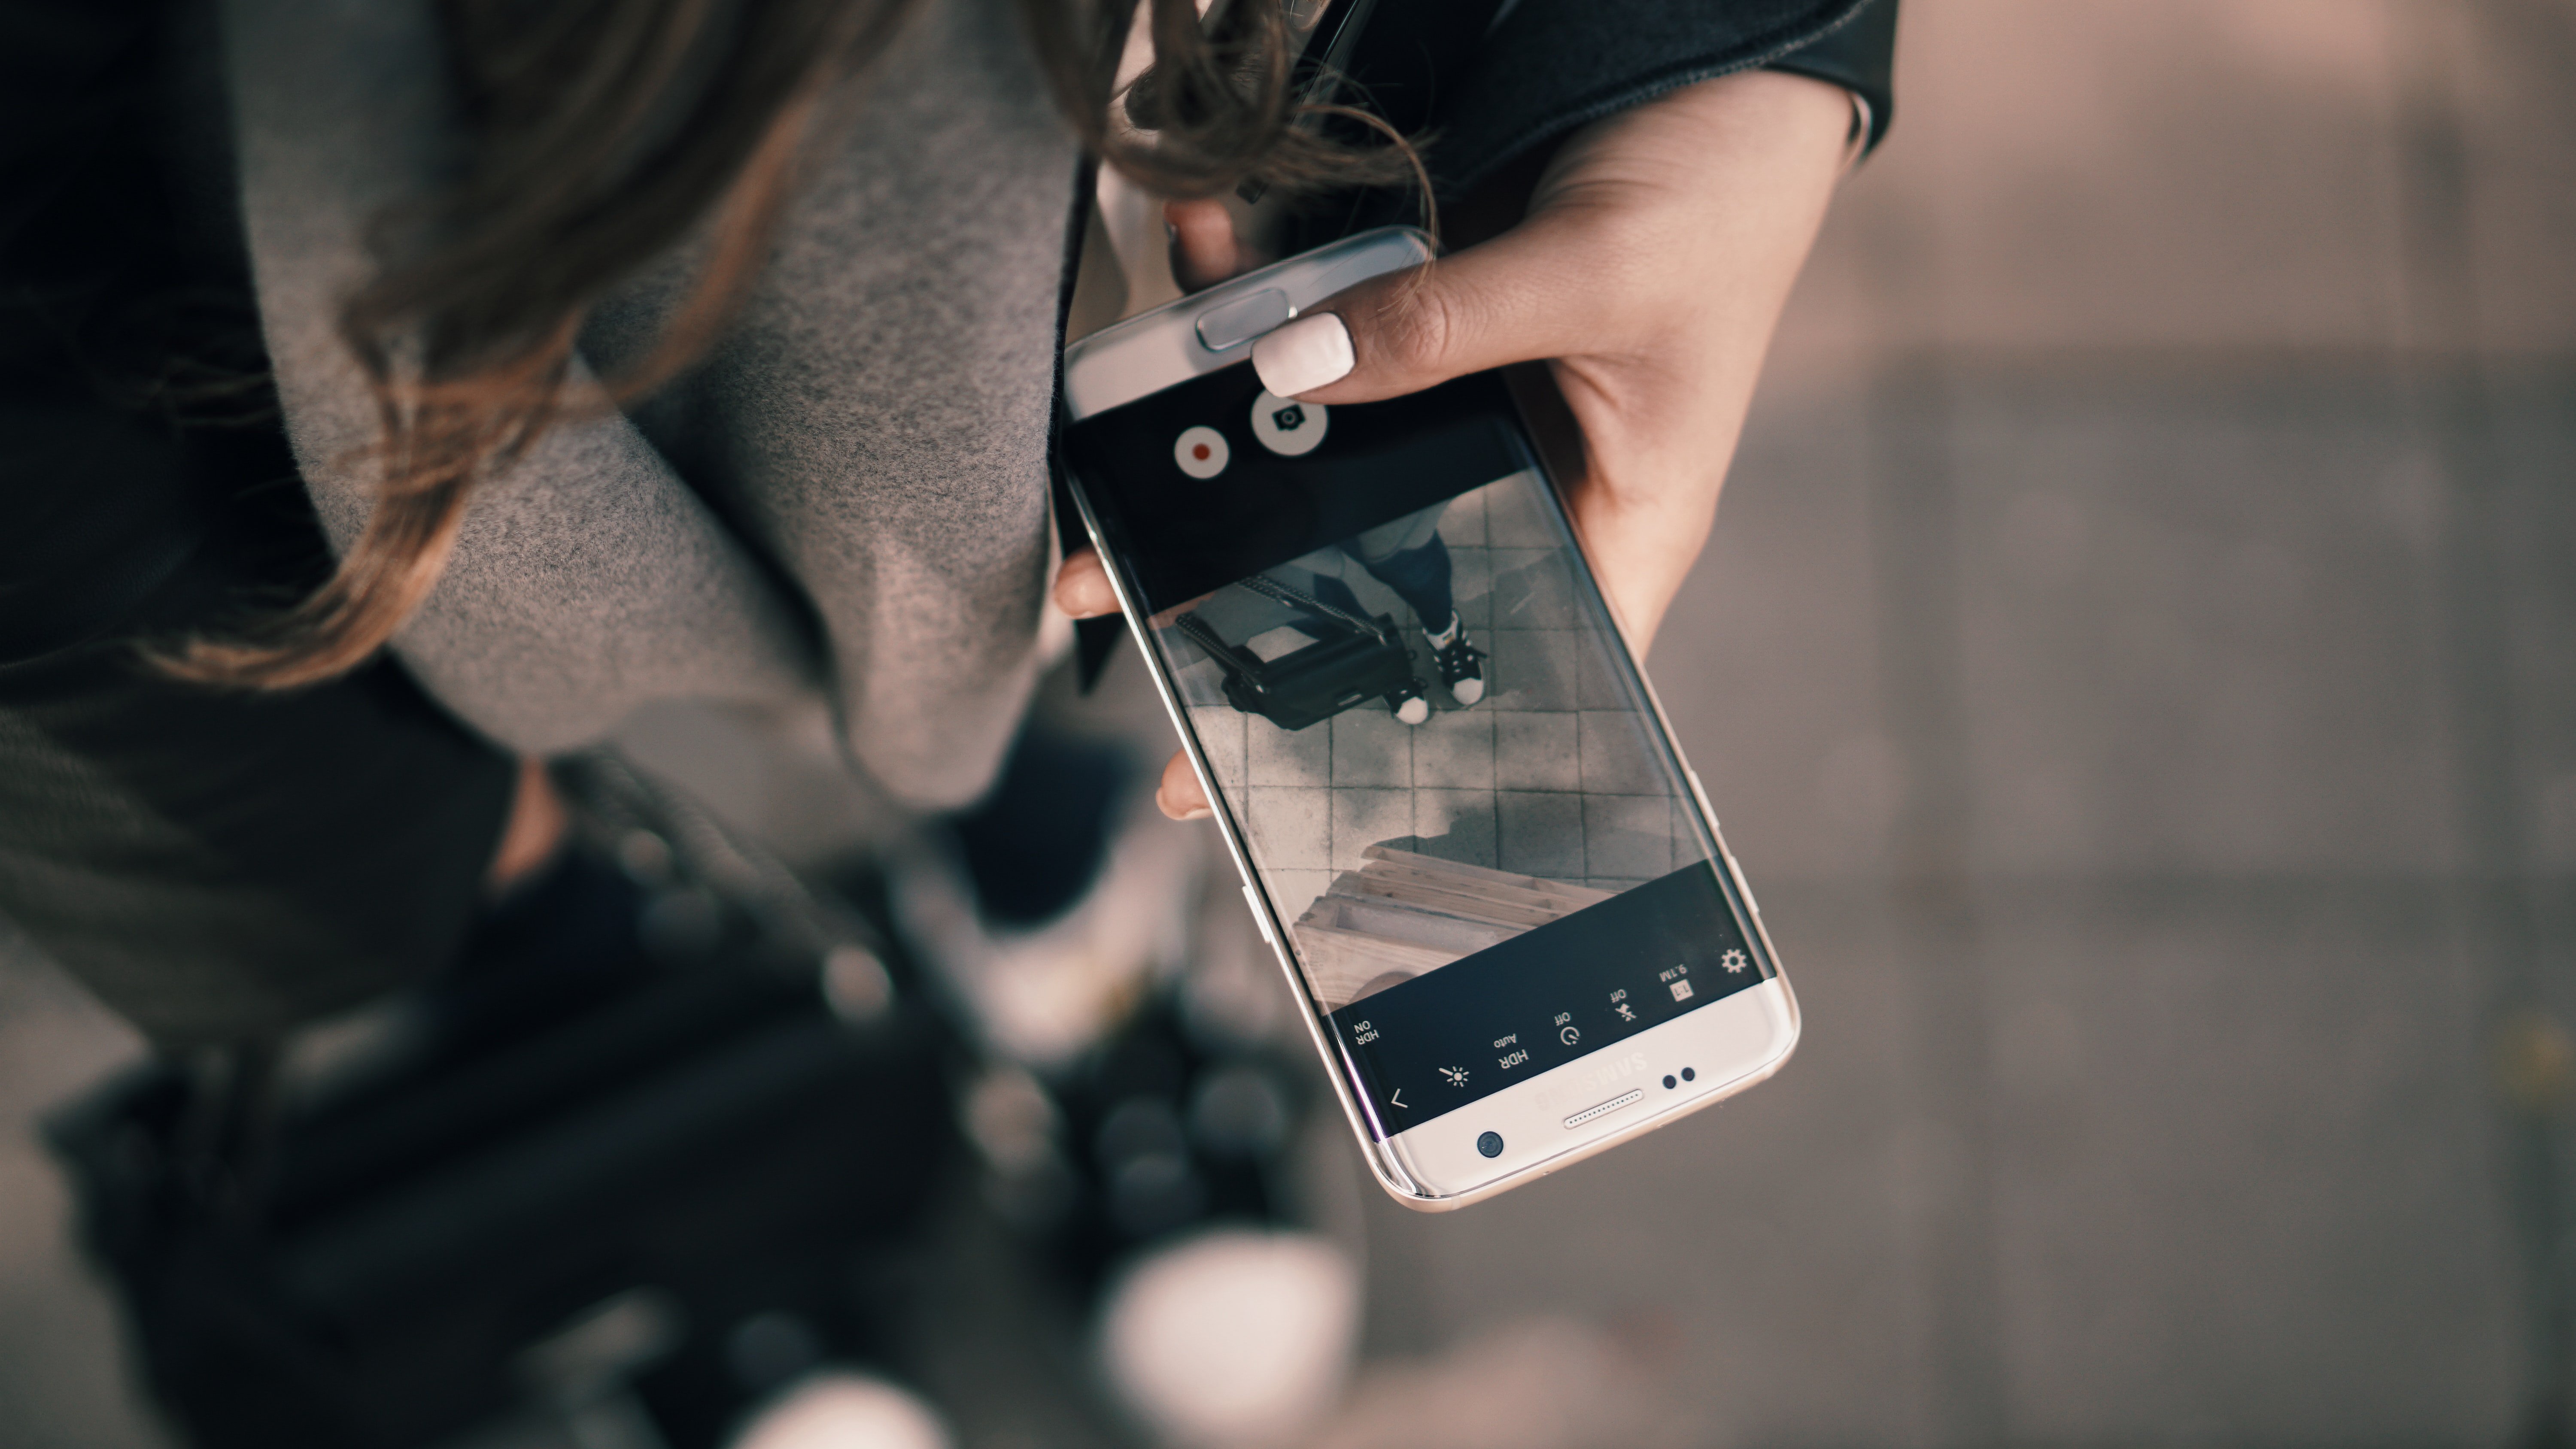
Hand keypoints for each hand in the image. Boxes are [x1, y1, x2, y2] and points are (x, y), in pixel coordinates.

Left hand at [1054, 69, 1854, 819]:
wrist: (1740, 66)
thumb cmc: (1729, 199)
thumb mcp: (1593, 276)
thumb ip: (1445, 328)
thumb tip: (1290, 369)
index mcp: (1607, 528)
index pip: (1484, 674)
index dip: (1366, 737)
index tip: (1229, 782)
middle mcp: (1527, 480)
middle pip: (1369, 560)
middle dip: (1234, 575)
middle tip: (1101, 597)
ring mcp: (1473, 397)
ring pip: (1328, 437)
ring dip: (1227, 414)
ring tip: (1123, 416)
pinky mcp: (1436, 312)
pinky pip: (1330, 319)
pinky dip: (1259, 290)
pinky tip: (1201, 247)